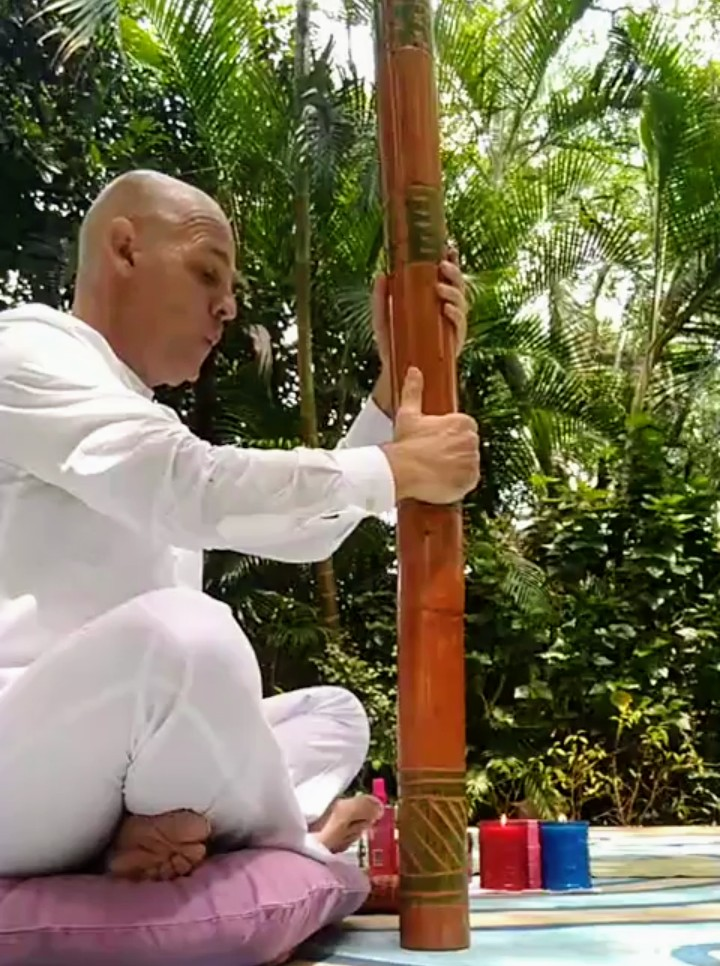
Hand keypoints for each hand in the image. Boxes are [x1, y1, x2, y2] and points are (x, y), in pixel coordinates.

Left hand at [371, 246, 467, 415]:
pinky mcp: (453, 343)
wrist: (395, 372)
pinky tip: (446, 308)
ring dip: (453, 293)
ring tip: (439, 288)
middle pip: (458, 287)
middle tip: (443, 265)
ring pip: (462, 304)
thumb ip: (380, 299)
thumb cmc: (392, 343)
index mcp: (432, 301)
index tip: (448, 247)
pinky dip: (455, 316)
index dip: (451, 261)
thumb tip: (381, 274)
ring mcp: (451, 327)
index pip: (445, 277)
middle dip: (454, 273)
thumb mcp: (382, 319)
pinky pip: (460, 327)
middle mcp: (445, 311)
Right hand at [382, 367, 479, 503]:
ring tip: (436, 472)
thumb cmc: (405, 443)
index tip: (436, 445)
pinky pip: (469, 482)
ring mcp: (473, 460)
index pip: (464, 431)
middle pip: (467, 448)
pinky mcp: (471, 479)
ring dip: (456, 469)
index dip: (449, 439)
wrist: (402, 471)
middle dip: (454, 453)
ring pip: (468, 465)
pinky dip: (458, 484)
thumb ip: (414, 390)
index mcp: (463, 422)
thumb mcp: (408, 414)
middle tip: (434, 460)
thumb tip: (414, 371)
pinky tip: (442, 482)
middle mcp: (472, 439)